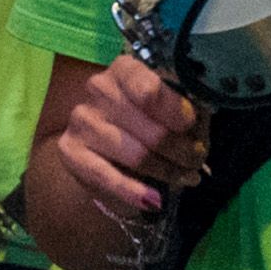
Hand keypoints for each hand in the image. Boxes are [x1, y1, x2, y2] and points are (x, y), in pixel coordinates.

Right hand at [59, 55, 209, 219]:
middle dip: (182, 150)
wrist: (106, 151)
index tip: (192, 127)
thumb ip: (189, 113)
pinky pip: (108, 178)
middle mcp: (99, 88)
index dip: (178, 113)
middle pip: (150, 128)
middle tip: (195, 159)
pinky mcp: (70, 152)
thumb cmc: (147, 123)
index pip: (150, 90)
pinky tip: (154, 200)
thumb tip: (200, 127)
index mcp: (125, 69)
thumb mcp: (173, 111)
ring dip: (168, 171)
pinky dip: (135, 192)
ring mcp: (82, 120)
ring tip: (184, 177)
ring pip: (136, 155)